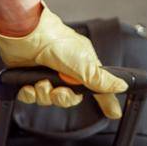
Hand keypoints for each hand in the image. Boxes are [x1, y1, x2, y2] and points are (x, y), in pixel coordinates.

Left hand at [0, 2, 128, 118]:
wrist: (25, 32)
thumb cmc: (55, 40)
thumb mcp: (84, 63)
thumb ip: (101, 79)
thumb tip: (122, 86)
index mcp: (81, 65)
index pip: (96, 87)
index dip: (104, 100)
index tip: (113, 113)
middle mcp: (63, 69)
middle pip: (69, 98)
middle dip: (63, 98)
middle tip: (59, 91)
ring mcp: (44, 72)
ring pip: (48, 99)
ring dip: (44, 94)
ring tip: (42, 83)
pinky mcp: (26, 75)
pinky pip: (30, 96)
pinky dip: (29, 94)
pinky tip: (29, 86)